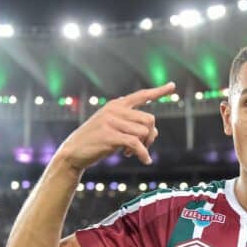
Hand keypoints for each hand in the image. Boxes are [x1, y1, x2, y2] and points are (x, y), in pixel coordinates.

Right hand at [56, 82, 175, 169]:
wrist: (73, 152)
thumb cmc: (97, 140)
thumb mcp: (113, 127)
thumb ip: (132, 124)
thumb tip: (154, 132)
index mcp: (116, 105)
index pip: (141, 95)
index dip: (158, 91)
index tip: (172, 85)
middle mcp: (114, 110)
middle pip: (149, 119)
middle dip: (150, 135)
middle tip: (142, 146)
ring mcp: (111, 122)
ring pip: (144, 132)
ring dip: (144, 146)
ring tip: (131, 153)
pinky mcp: (110, 136)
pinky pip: (136, 144)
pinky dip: (143, 154)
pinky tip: (145, 160)